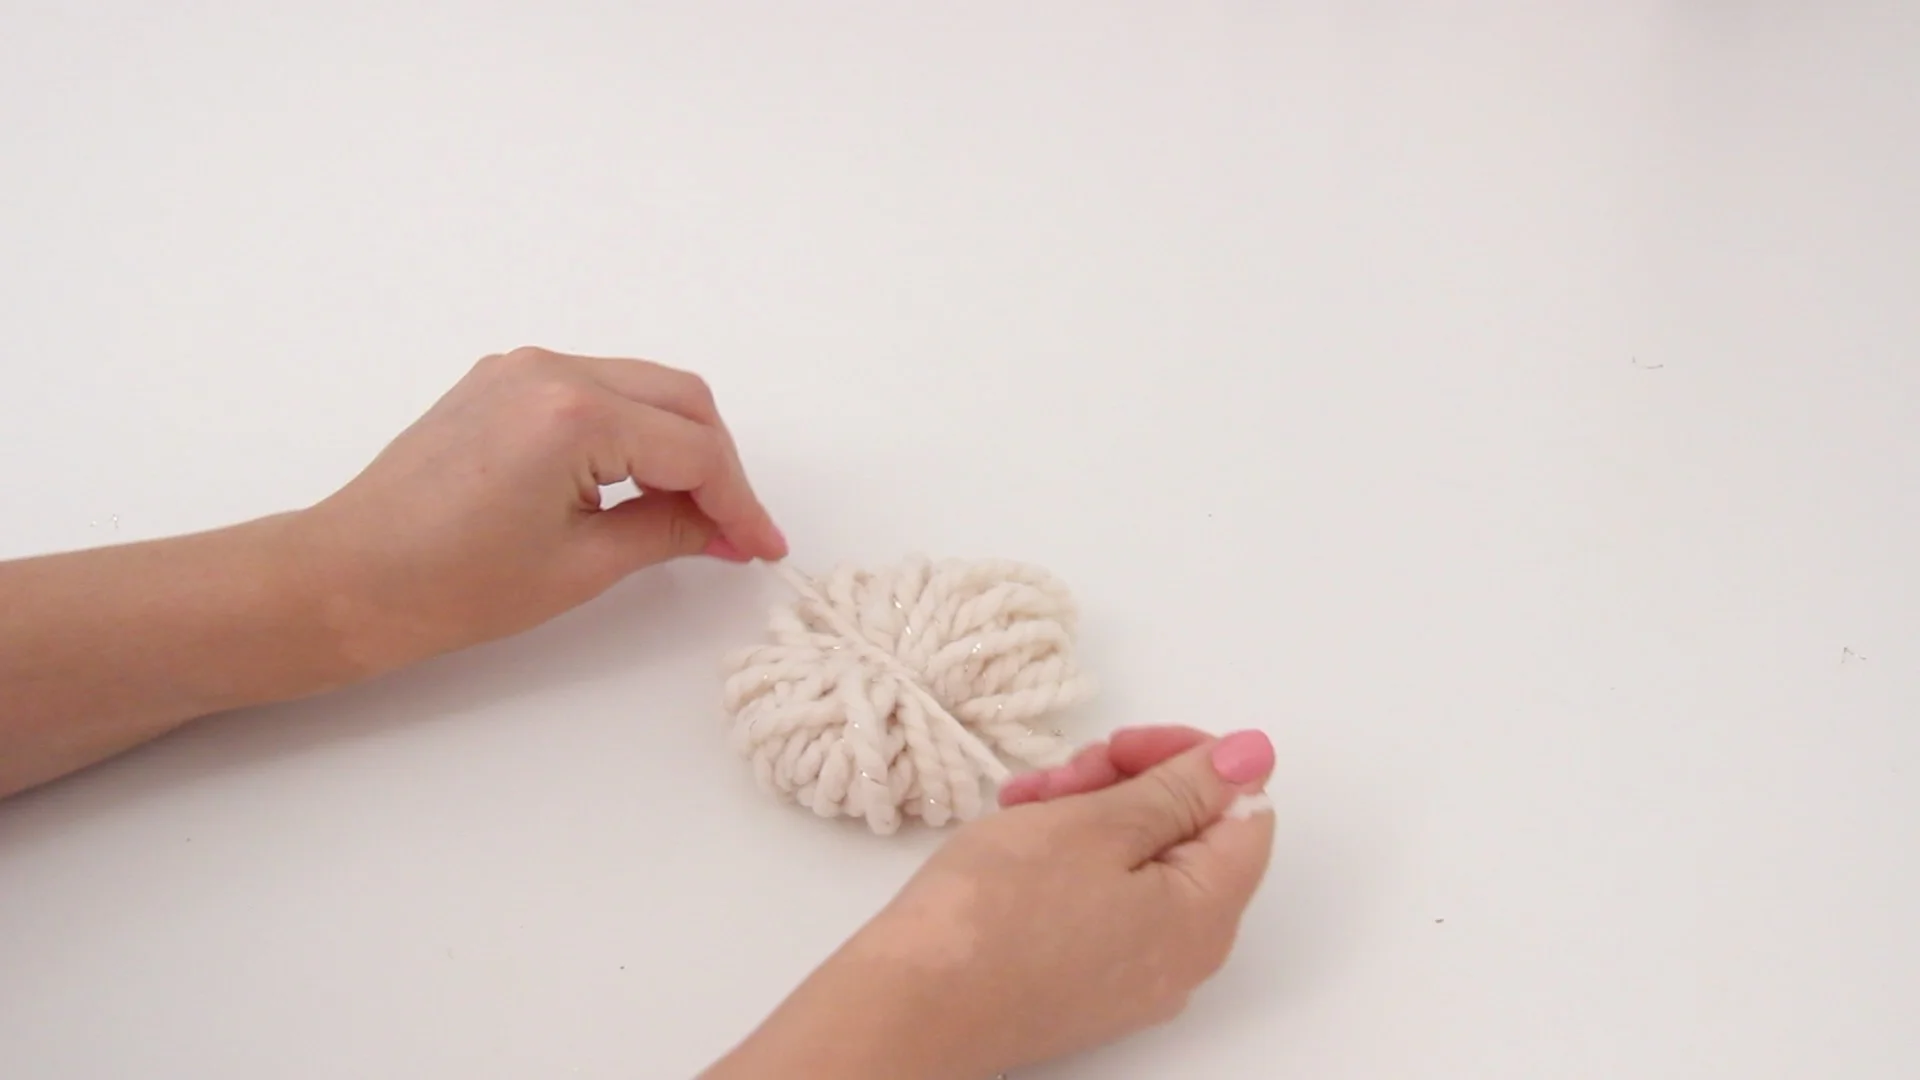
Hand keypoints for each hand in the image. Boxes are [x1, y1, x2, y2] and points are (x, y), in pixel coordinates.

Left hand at [301, 347, 785, 674]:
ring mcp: (521, 369)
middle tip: (736, 532)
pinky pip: (597, 389)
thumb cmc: (449, 585)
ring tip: (695, 515)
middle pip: (681, 400)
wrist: (345, 579)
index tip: (763, 548)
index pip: (693, 449)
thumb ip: (668, 532)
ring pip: (643, 388)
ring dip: (680, 444)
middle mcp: (551, 370)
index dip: (740, 503)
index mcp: (574, 414)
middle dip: (719, 465)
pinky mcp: (501, 382)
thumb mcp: (580, 567)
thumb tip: (724, 529)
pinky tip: (640, 485)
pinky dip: (633, 430)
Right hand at [711, 725, 1276, 1078]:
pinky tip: (1017, 840)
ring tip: (1025, 803)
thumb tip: (1253, 757)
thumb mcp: (1095, 823)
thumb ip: (1181, 788)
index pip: (1243, 810)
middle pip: (1189, 838)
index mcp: (1205, 914)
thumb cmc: (996, 912)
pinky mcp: (1086, 986)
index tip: (1119, 745)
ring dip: (1090, 816)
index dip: (1187, 761)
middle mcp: (1185, 956)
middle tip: (1063, 775)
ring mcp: (1135, 978)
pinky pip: (1104, 904)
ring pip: (1139, 866)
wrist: (913, 1005)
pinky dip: (1070, 860)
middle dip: (1128, 786)